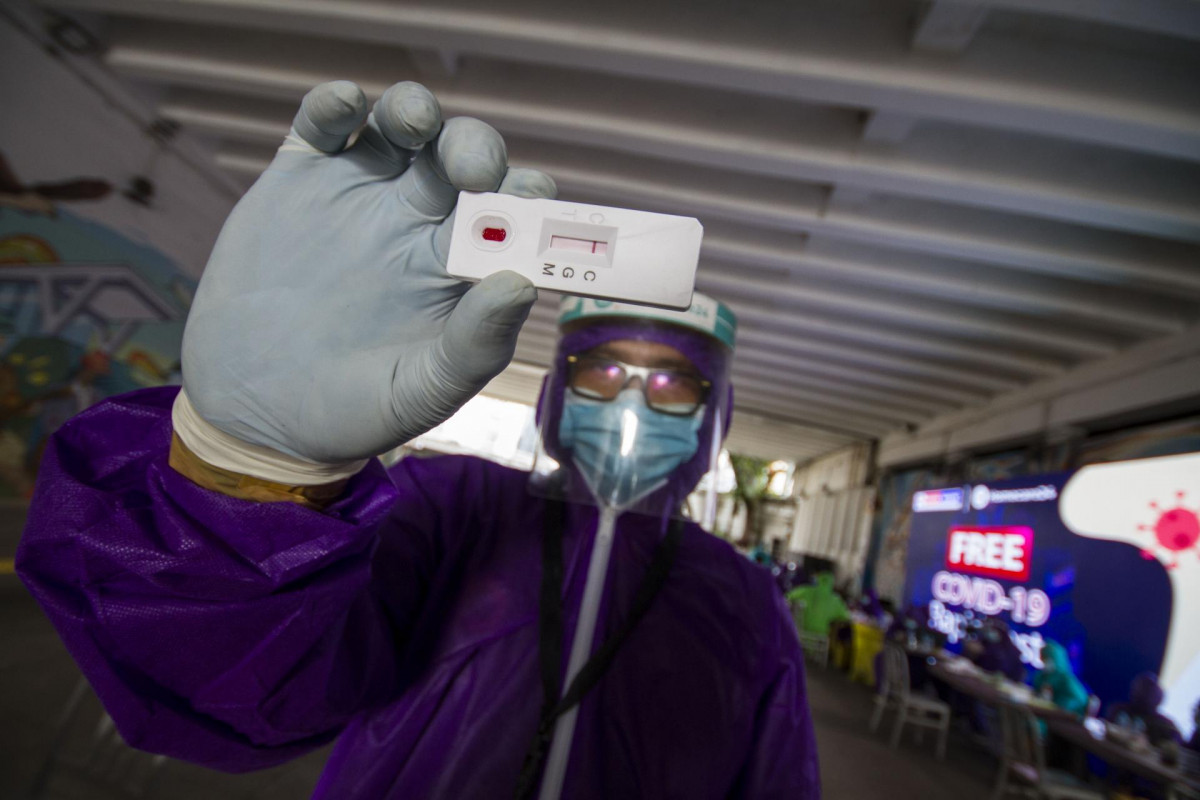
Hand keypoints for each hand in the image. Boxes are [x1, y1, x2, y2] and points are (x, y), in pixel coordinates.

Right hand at [181, 81, 554, 463]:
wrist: (252, 411)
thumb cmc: (352, 411)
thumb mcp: (420, 390)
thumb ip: (475, 344)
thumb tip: (522, 284)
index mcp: (459, 266)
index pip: (512, 214)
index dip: (528, 201)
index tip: (529, 204)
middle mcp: (416, 221)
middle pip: (462, 157)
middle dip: (475, 148)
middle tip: (471, 169)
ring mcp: (358, 196)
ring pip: (400, 127)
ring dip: (414, 110)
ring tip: (413, 123)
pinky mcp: (298, 181)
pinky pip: (324, 125)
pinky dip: (337, 105)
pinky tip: (346, 108)